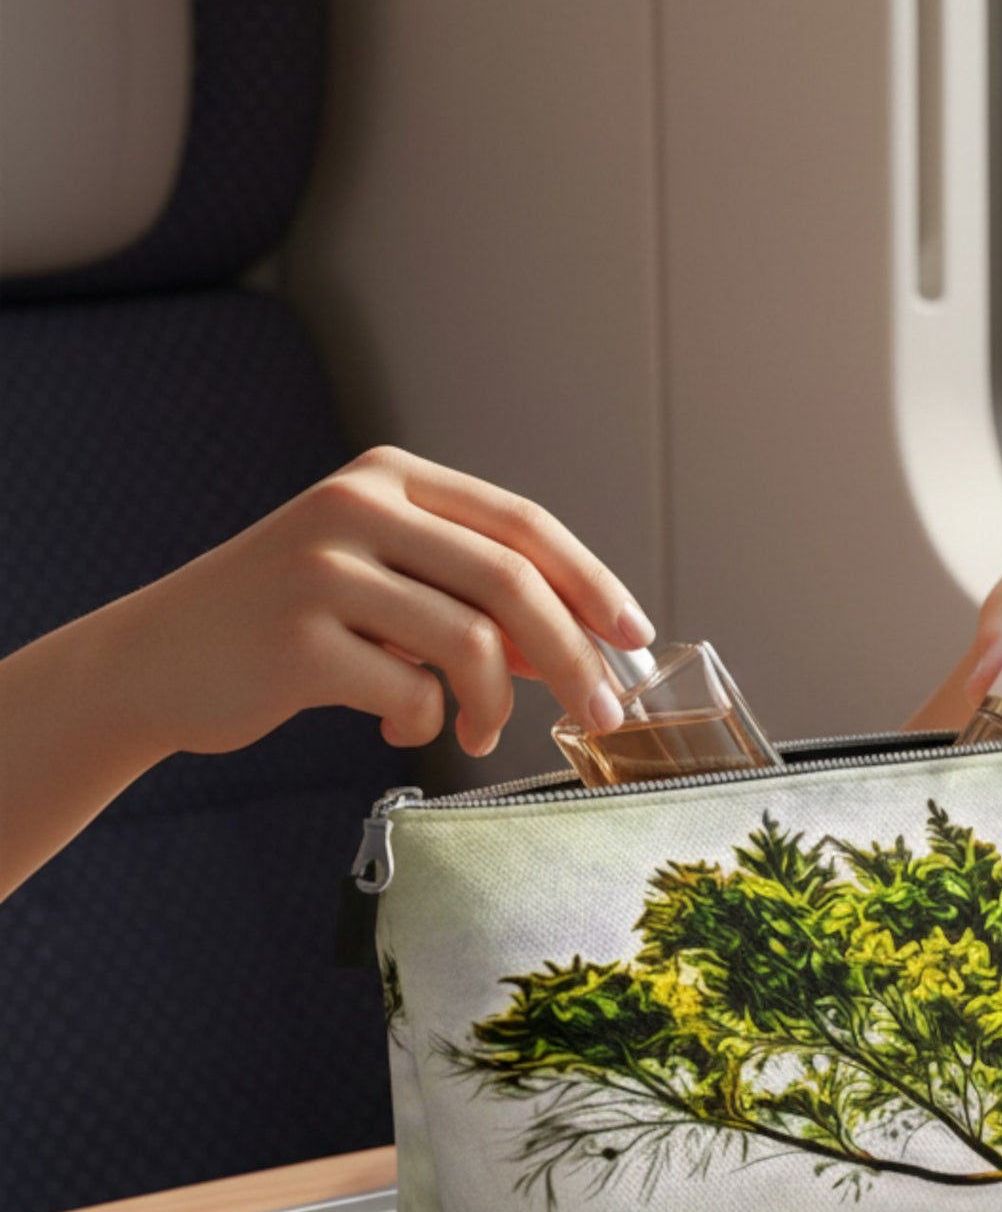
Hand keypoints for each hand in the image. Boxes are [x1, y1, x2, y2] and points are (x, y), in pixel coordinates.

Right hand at [0, 447, 648, 901]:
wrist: (155, 663)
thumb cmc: (290, 627)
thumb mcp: (385, 587)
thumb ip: (474, 599)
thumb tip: (584, 645)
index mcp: (388, 478)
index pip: (522, 525)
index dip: (591, 583)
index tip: (635, 637)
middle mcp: (356, 506)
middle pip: (512, 583)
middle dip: (575, 659)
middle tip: (602, 715)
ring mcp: (320, 567)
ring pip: (471, 643)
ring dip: (494, 705)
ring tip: (477, 733)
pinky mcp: (296, 638)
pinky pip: (410, 693)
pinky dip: (422, 723)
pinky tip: (395, 724)